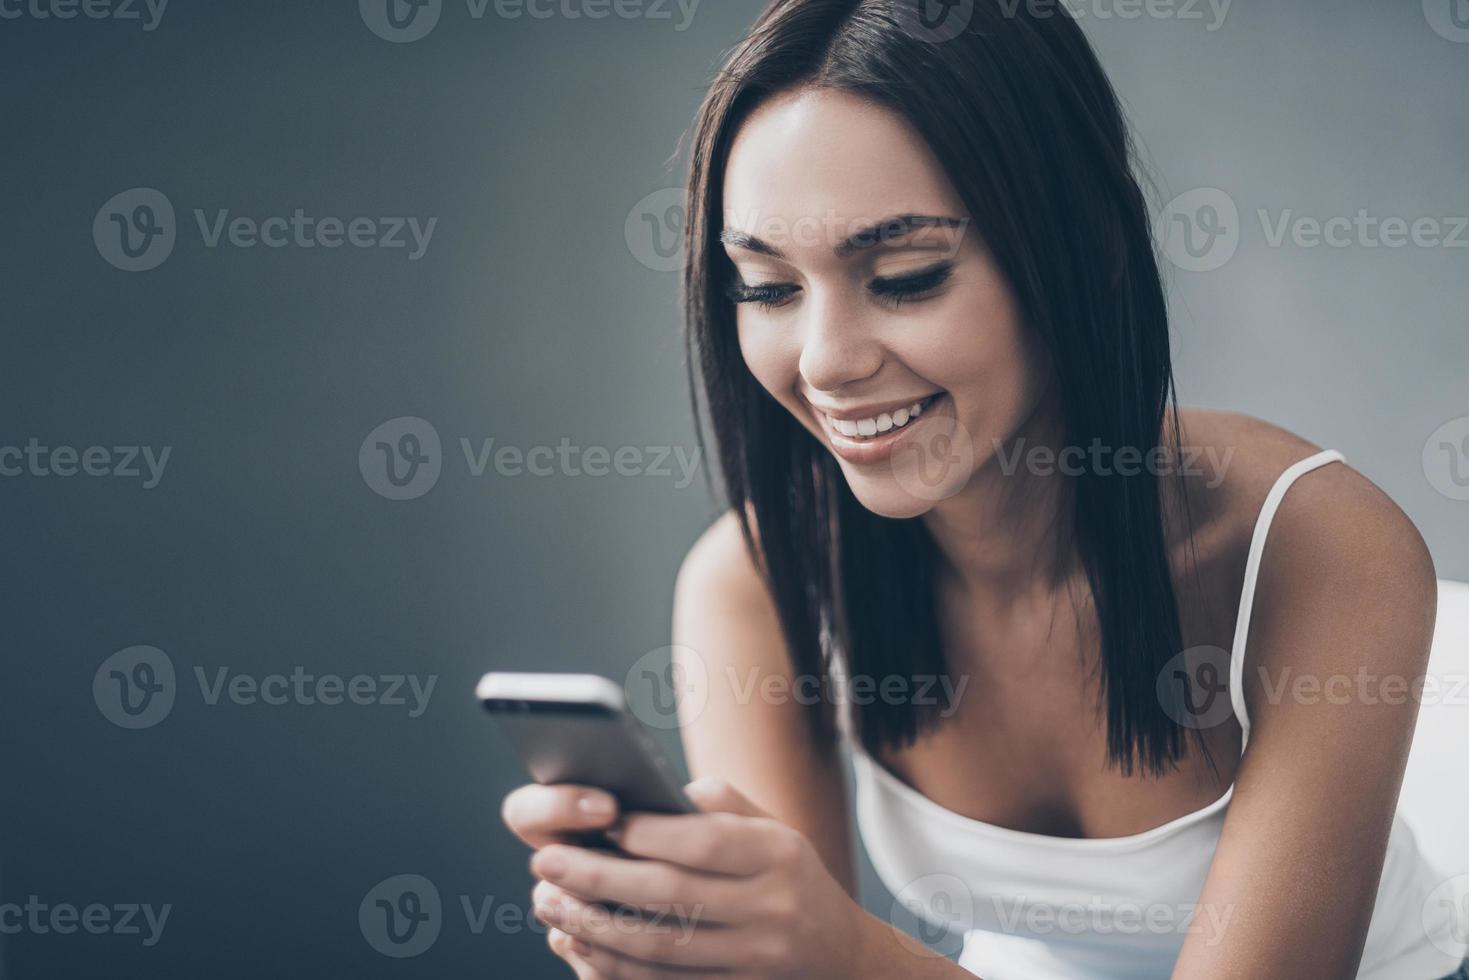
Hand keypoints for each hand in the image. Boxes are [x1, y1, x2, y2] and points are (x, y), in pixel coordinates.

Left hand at [524, 777, 866, 978]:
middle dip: (598, 878)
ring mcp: (754, 959)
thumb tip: (647, 791)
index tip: (598, 822)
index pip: (701, 842)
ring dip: (594, 927)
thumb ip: (716, 804)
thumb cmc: (787, 874)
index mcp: (777, 853)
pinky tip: (578, 944)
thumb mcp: (770, 827)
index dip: (645, 834)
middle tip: (547, 862)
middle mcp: (770, 907)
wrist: (840, 955)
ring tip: (550, 903)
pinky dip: (614, 966)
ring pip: (659, 947)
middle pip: (670, 895)